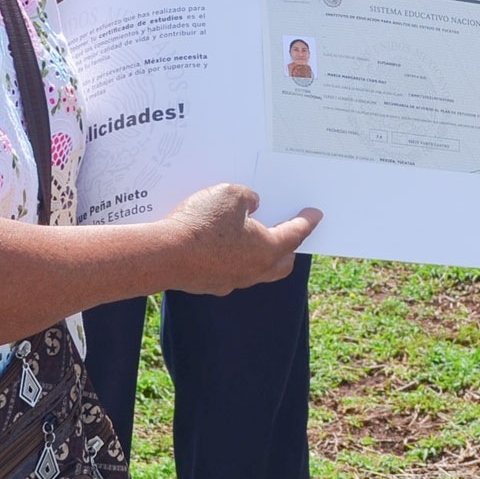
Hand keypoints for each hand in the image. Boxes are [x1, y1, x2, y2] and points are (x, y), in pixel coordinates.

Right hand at [160, 184, 320, 295]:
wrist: (163, 255)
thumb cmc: (201, 223)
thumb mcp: (231, 194)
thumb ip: (247, 198)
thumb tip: (252, 206)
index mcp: (267, 250)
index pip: (295, 234)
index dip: (307, 221)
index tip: (316, 215)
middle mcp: (254, 271)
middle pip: (282, 262)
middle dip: (289, 246)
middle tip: (289, 230)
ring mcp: (231, 281)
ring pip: (255, 268)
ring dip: (258, 252)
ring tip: (252, 232)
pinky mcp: (209, 284)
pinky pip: (230, 269)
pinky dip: (233, 257)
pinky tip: (222, 242)